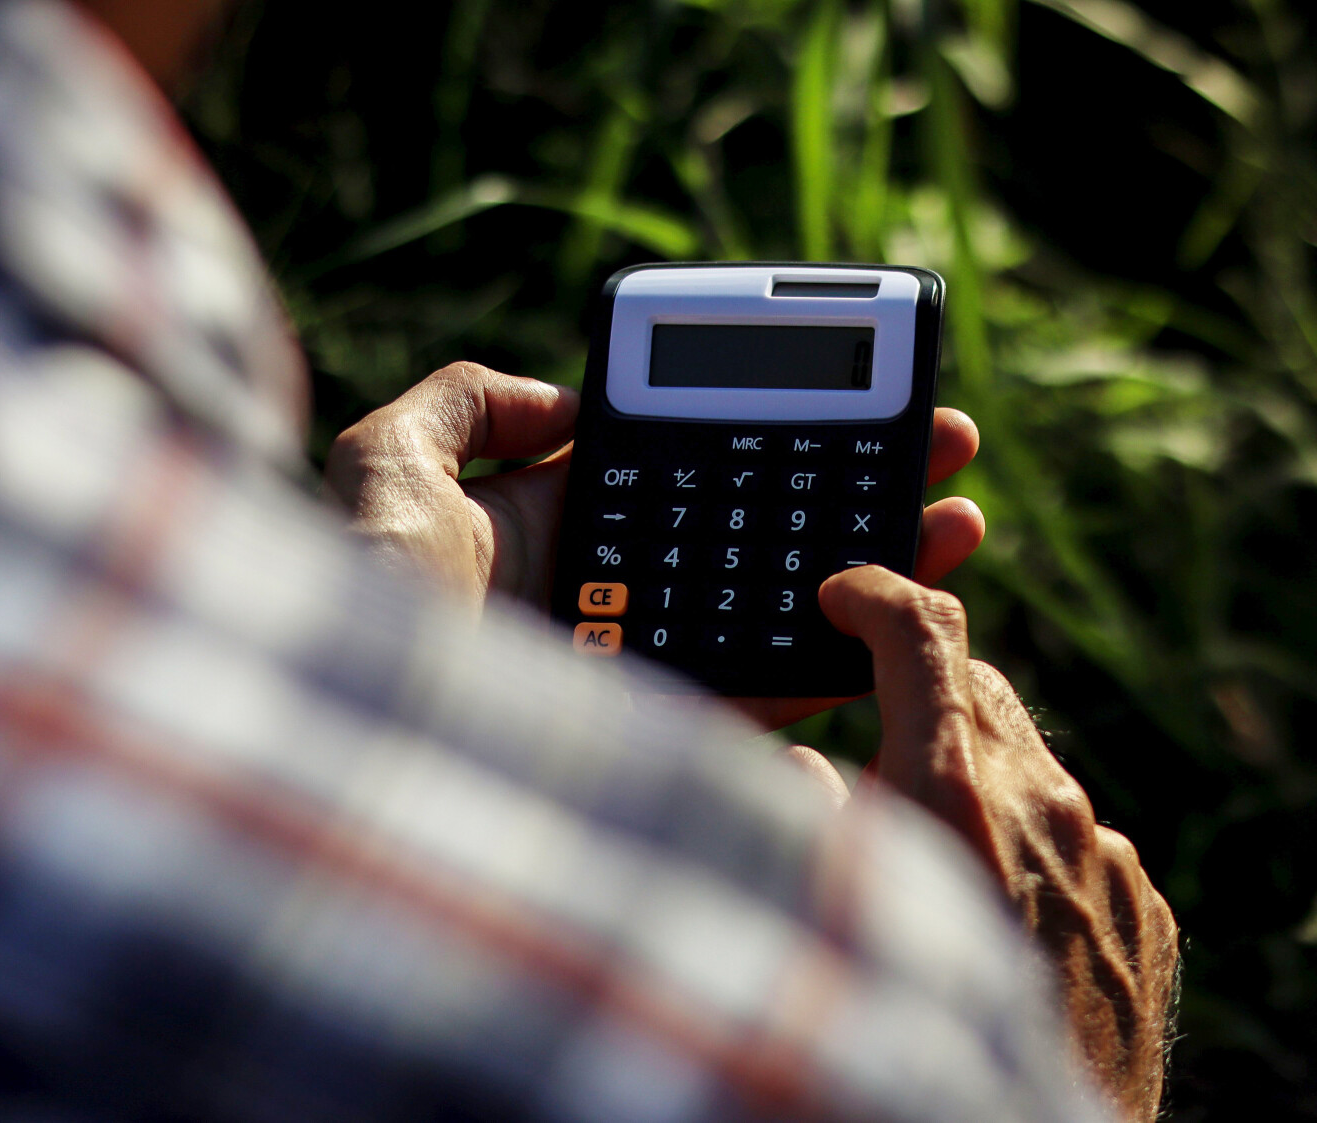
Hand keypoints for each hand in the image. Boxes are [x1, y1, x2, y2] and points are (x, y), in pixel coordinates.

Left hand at [323, 361, 986, 727]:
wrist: (359, 757)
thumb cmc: (357, 606)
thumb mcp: (386, 465)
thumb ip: (461, 404)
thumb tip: (564, 399)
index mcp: (548, 533)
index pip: (682, 467)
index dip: (767, 428)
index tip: (845, 393)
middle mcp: (610, 602)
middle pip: (758, 530)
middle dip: (853, 484)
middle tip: (941, 449)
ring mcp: (648, 675)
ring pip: (786, 606)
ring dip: (879, 561)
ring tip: (959, 521)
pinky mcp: (675, 744)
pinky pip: (778, 692)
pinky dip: (855, 656)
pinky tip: (917, 610)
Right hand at [809, 565, 1179, 1120]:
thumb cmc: (907, 1037)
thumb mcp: (832, 912)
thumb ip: (811, 817)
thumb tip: (806, 764)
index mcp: (954, 791)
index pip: (922, 633)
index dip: (878, 592)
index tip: (846, 596)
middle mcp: (1043, 805)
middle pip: (978, 687)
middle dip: (921, 691)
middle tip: (873, 730)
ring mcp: (1108, 855)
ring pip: (1031, 768)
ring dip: (979, 780)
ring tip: (938, 857)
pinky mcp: (1145, 903)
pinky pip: (1080, 841)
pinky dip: (1035, 851)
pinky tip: (1005, 919)